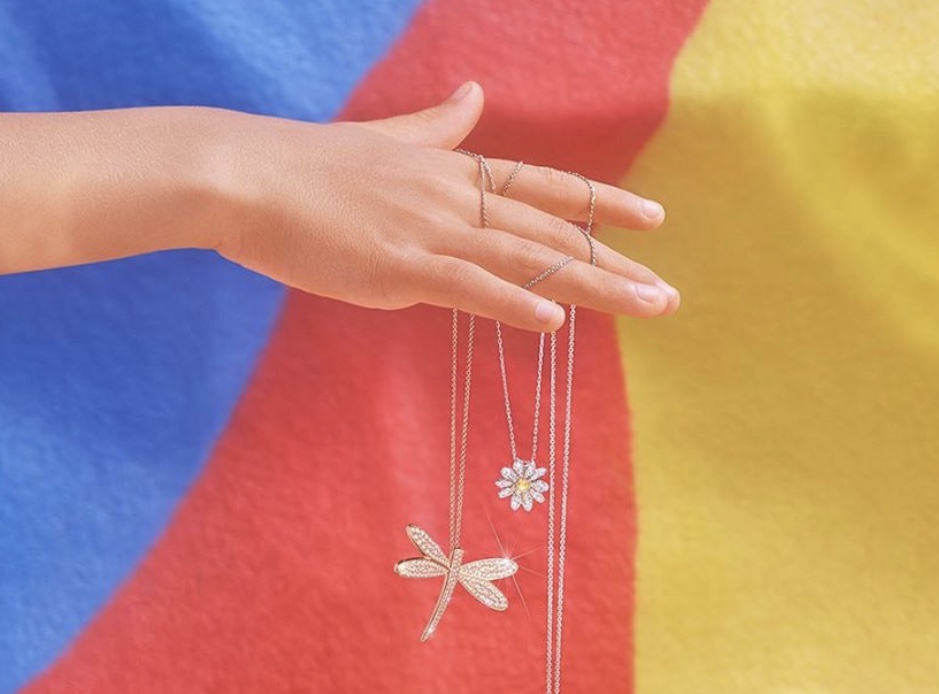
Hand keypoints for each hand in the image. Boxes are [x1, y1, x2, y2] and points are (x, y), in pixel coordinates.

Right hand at [214, 82, 678, 331]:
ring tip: (646, 308)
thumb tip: (476, 98)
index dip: (602, 205)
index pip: (545, 189)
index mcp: (452, 173)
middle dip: (616, 264)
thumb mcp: (387, 141)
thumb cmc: (308, 168)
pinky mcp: (396, 266)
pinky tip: (555, 320)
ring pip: (527, 259)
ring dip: (593, 286)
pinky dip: (513, 302)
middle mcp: (453, 197)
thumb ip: (438, 127)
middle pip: (552, 231)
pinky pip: (467, 286)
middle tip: (669, 296)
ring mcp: (428, 230)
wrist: (240, 174)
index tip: (653, 221)